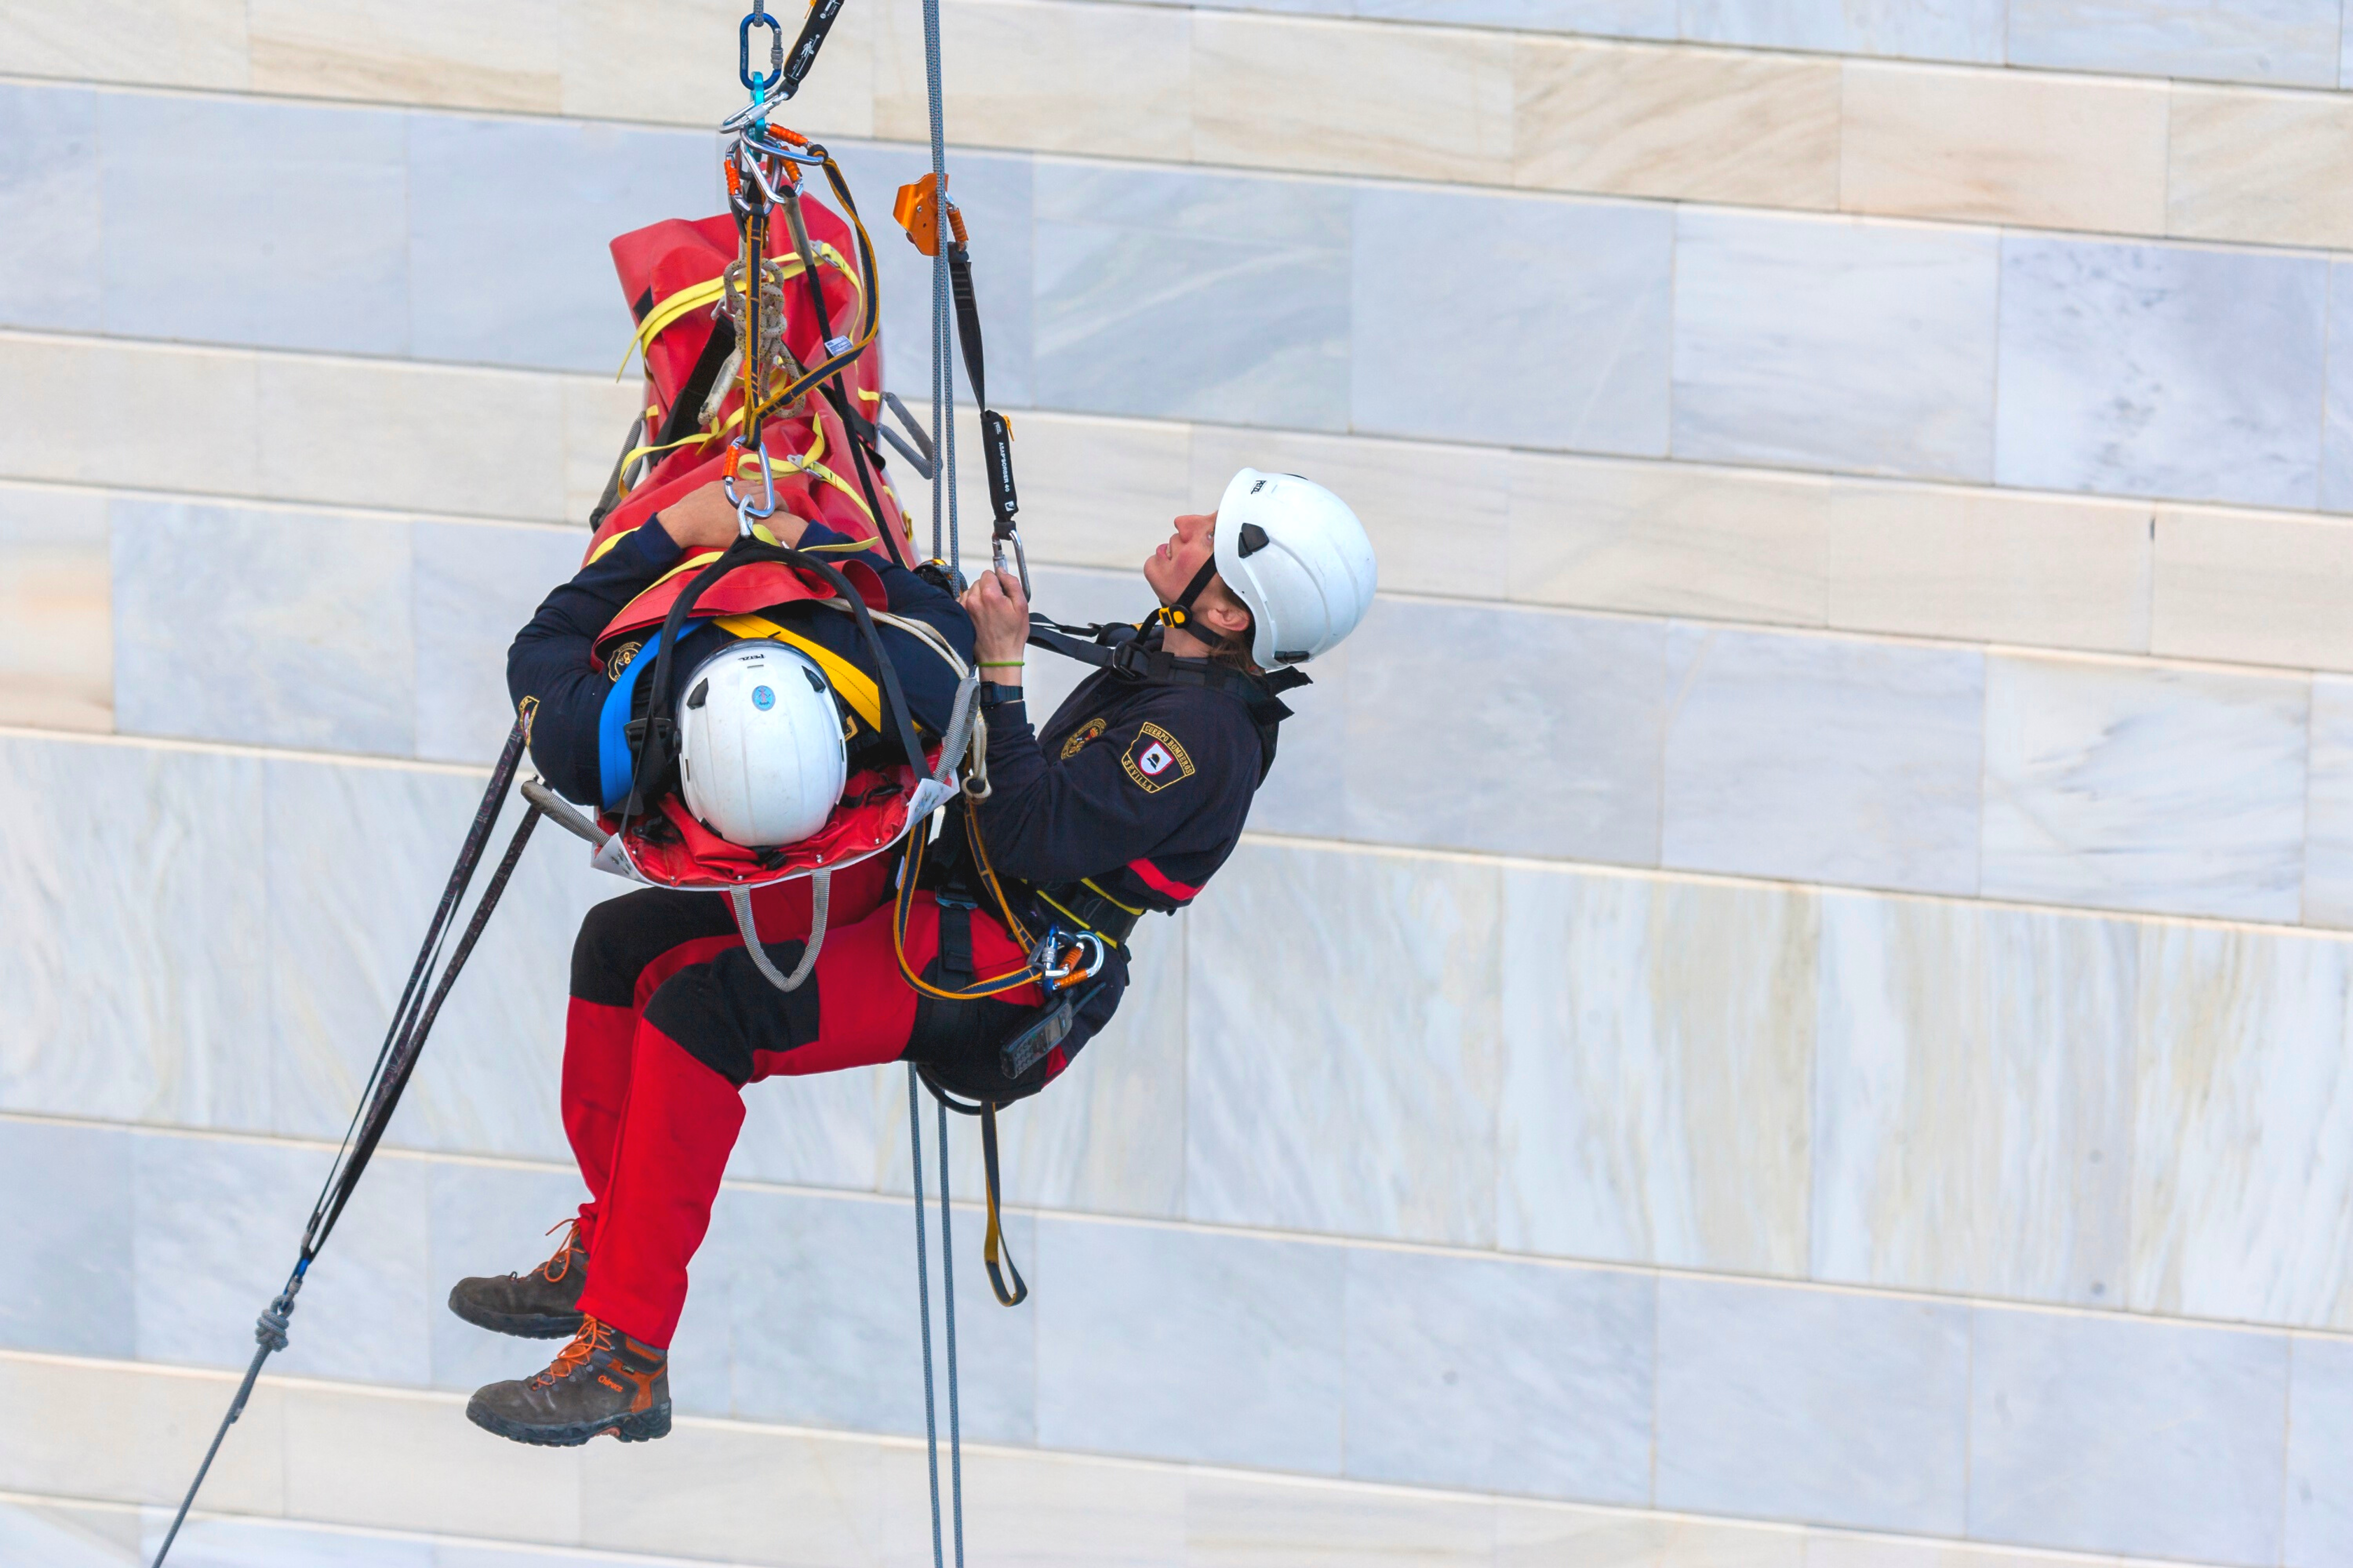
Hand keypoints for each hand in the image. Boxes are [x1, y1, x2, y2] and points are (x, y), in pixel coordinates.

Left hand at [657, 480, 805, 550]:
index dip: (782, 504)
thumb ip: (756, 530)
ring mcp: (727, 485)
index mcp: (749, 503)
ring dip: (755, 492)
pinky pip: (734, 484)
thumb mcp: (737, 537)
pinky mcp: (715, 484)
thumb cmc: (711, 533)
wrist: (683, 522)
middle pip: (763, 488)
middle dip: (770, 498)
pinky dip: (740, 490)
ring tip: (753, 504)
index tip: (783, 511)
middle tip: (770, 509)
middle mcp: (740, 490)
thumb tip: (770, 531)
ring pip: (749, 484)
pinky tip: (734, 501)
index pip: (774, 497)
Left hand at [959, 567, 1029, 671]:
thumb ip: (1012, 583)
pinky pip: (964, 601)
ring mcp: (964, 608)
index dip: (998, 581)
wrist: (998, 657)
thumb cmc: (1011, 636)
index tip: (1002, 592)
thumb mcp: (1022, 606)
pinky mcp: (960, 615)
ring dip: (979, 597)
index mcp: (989, 595)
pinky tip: (980, 616)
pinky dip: (971, 605)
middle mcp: (973, 599)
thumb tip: (1002, 571)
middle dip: (989, 589)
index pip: (989, 573)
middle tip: (998, 605)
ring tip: (989, 612)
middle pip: (979, 582)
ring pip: (971, 591)